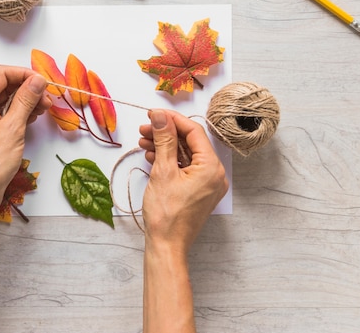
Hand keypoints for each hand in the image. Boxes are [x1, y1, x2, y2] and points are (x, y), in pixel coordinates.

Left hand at [0, 65, 50, 207]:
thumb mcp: (14, 128)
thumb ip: (25, 100)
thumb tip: (37, 80)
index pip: (1, 74)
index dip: (23, 73)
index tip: (42, 82)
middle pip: (2, 85)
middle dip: (26, 88)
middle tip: (46, 98)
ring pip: (3, 100)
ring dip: (24, 100)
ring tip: (43, 109)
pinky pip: (1, 113)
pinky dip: (17, 112)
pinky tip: (31, 118)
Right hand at [139, 110, 227, 253]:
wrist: (167, 245)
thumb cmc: (166, 214)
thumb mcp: (163, 171)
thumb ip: (164, 140)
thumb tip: (160, 116)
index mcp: (211, 167)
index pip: (194, 132)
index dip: (172, 119)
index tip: (153, 114)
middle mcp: (214, 174)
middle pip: (190, 143)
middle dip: (166, 134)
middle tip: (145, 128)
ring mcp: (207, 184)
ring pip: (186, 155)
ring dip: (165, 146)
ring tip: (144, 142)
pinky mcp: (198, 192)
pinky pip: (186, 168)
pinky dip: (170, 161)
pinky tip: (152, 157)